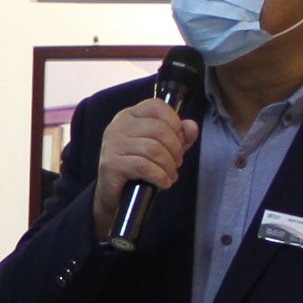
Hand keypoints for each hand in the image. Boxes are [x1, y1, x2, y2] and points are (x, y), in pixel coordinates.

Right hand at [91, 97, 192, 227]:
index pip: (156, 106)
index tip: (179, 141)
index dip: (174, 122)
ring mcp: (112, 144)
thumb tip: (191, 126)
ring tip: (170, 175)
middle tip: (176, 163)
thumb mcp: (163, 149)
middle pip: (158, 129)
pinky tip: (163, 183)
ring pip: (153, 149)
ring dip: (168, 165)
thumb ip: (179, 136)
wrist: (115, 196)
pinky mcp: (111, 164)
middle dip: (175, 149)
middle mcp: (118, 126)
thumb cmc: (138, 169)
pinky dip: (160, 176)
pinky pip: (143, 166)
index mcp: (130, 116)